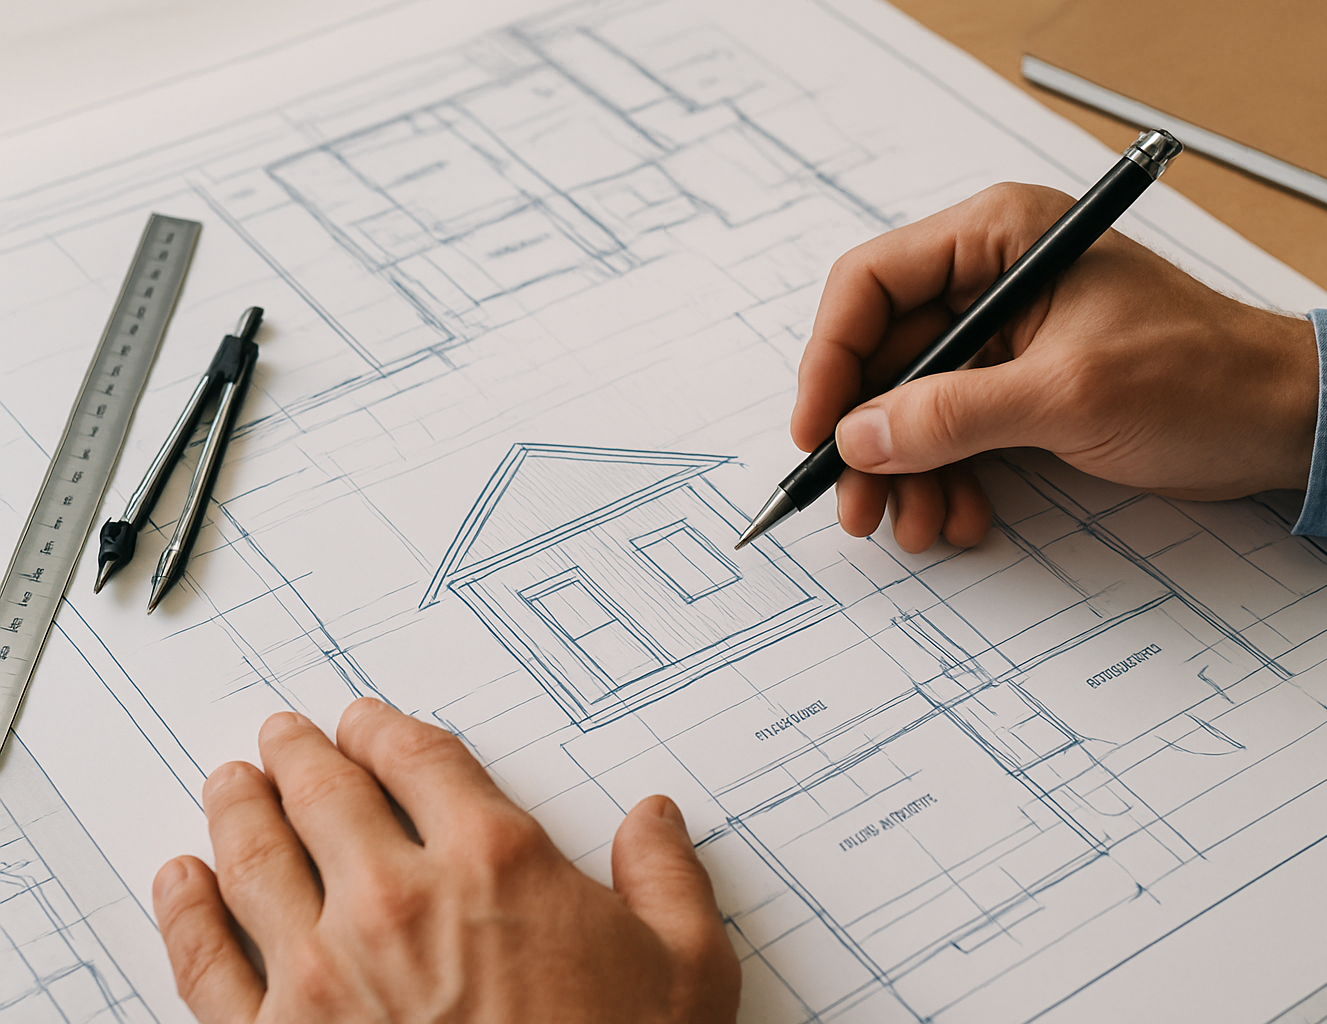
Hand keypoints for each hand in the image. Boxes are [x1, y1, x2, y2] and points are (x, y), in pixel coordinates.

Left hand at [152, 699, 739, 1022]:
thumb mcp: (687, 969)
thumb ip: (668, 878)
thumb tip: (656, 821)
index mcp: (494, 863)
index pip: (419, 760)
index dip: (385, 729)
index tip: (368, 722)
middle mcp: (398, 899)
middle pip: (326, 793)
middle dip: (300, 754)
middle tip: (283, 736)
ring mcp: (324, 973)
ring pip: (256, 859)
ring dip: (238, 808)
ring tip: (229, 783)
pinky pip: (207, 964)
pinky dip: (185, 913)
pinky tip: (180, 883)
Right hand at [791, 182, 1319, 552]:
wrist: (1285, 424)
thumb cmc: (1201, 380)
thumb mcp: (1067, 395)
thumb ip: (953, 415)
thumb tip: (858, 438)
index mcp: (1000, 237)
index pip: (872, 284)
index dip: (831, 360)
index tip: (817, 434)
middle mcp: (993, 278)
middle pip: (886, 356)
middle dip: (871, 440)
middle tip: (860, 509)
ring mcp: (1007, 337)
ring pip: (915, 405)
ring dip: (909, 473)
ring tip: (920, 528)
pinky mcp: (1024, 387)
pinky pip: (956, 433)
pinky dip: (949, 479)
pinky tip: (962, 519)